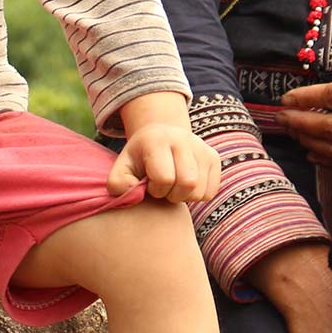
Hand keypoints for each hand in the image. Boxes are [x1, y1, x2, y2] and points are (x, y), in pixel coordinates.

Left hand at [107, 121, 221, 201]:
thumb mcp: (121, 167)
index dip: (156, 189)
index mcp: (158, 140)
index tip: (149, 184)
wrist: (160, 136)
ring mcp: (202, 148)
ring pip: (200, 191)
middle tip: (163, 189)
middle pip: (188, 184)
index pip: (165, 178)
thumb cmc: (139, 158)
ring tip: (173, 186)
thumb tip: (136, 194)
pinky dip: (197, 196)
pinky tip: (184, 186)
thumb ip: (117, 184)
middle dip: (172, 195)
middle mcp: (184, 140)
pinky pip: (211, 192)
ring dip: (184, 197)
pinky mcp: (214, 157)